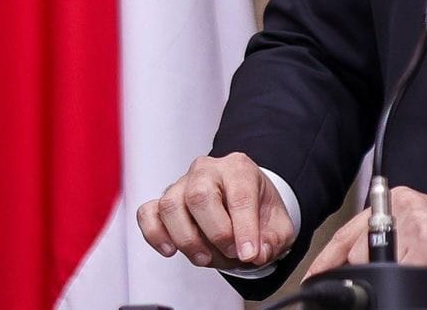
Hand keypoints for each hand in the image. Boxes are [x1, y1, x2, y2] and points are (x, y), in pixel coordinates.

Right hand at [136, 153, 294, 269]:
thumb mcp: (279, 225)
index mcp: (239, 168)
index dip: (244, 229)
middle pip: (200, 195)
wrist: (243, 202)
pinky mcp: (163, 201)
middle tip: (231, 253)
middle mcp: (207, 170)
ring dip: (187, 239)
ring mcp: (181, 184)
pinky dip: (155, 234)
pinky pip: (148, 213)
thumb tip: (256, 253)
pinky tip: (170, 249)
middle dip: (216, 232)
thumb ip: (273, 240)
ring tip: (205, 257)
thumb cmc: (257, 208)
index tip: (249, 254)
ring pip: (171, 206)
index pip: (239, 195)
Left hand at [304, 187, 426, 288]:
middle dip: (358, 274)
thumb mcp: (422, 234)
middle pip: (357, 249)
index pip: (350, 230)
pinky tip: (424, 277)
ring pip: (374, 265)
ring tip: (411, 277)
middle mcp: (405, 207)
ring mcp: (415, 224)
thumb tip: (353, 262)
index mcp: (401, 202)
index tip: (314, 276)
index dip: (328, 258)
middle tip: (362, 288)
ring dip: (384, 280)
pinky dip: (406, 284)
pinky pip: (398, 275)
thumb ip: (390, 239)